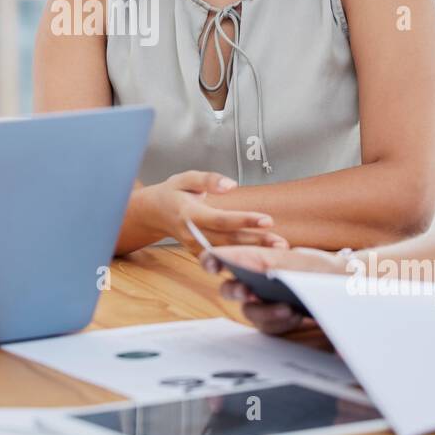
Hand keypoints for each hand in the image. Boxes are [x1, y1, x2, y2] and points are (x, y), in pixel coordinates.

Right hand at [130, 171, 284, 251]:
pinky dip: (243, 256)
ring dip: (254, 251)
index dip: (244, 220)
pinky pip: (223, 256)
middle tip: (281, 243)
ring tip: (278, 250)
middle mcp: (192, 234)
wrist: (153, 213)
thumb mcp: (185, 178)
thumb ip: (208, 179)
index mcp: (188, 214)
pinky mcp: (200, 253)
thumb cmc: (172, 193)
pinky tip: (262, 255)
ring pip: (228, 251)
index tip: (267, 220)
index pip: (220, 219)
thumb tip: (230, 185)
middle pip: (229, 240)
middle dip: (257, 242)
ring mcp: (196, 247)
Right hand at [202, 245, 347, 335]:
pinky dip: (280, 322)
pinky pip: (268, 328)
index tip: (213, 264)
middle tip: (248, 292)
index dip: (211, 260)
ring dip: (265, 312)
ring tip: (287, 309)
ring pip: (250, 313)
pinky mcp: (275, 322)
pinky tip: (296, 317)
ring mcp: (262, 304)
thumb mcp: (297, 260)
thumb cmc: (317, 267)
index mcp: (251, 260)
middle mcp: (252, 283)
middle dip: (236, 291)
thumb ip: (271, 261)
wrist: (344, 287)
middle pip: (230, 289)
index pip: (221, 259)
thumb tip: (252, 266)